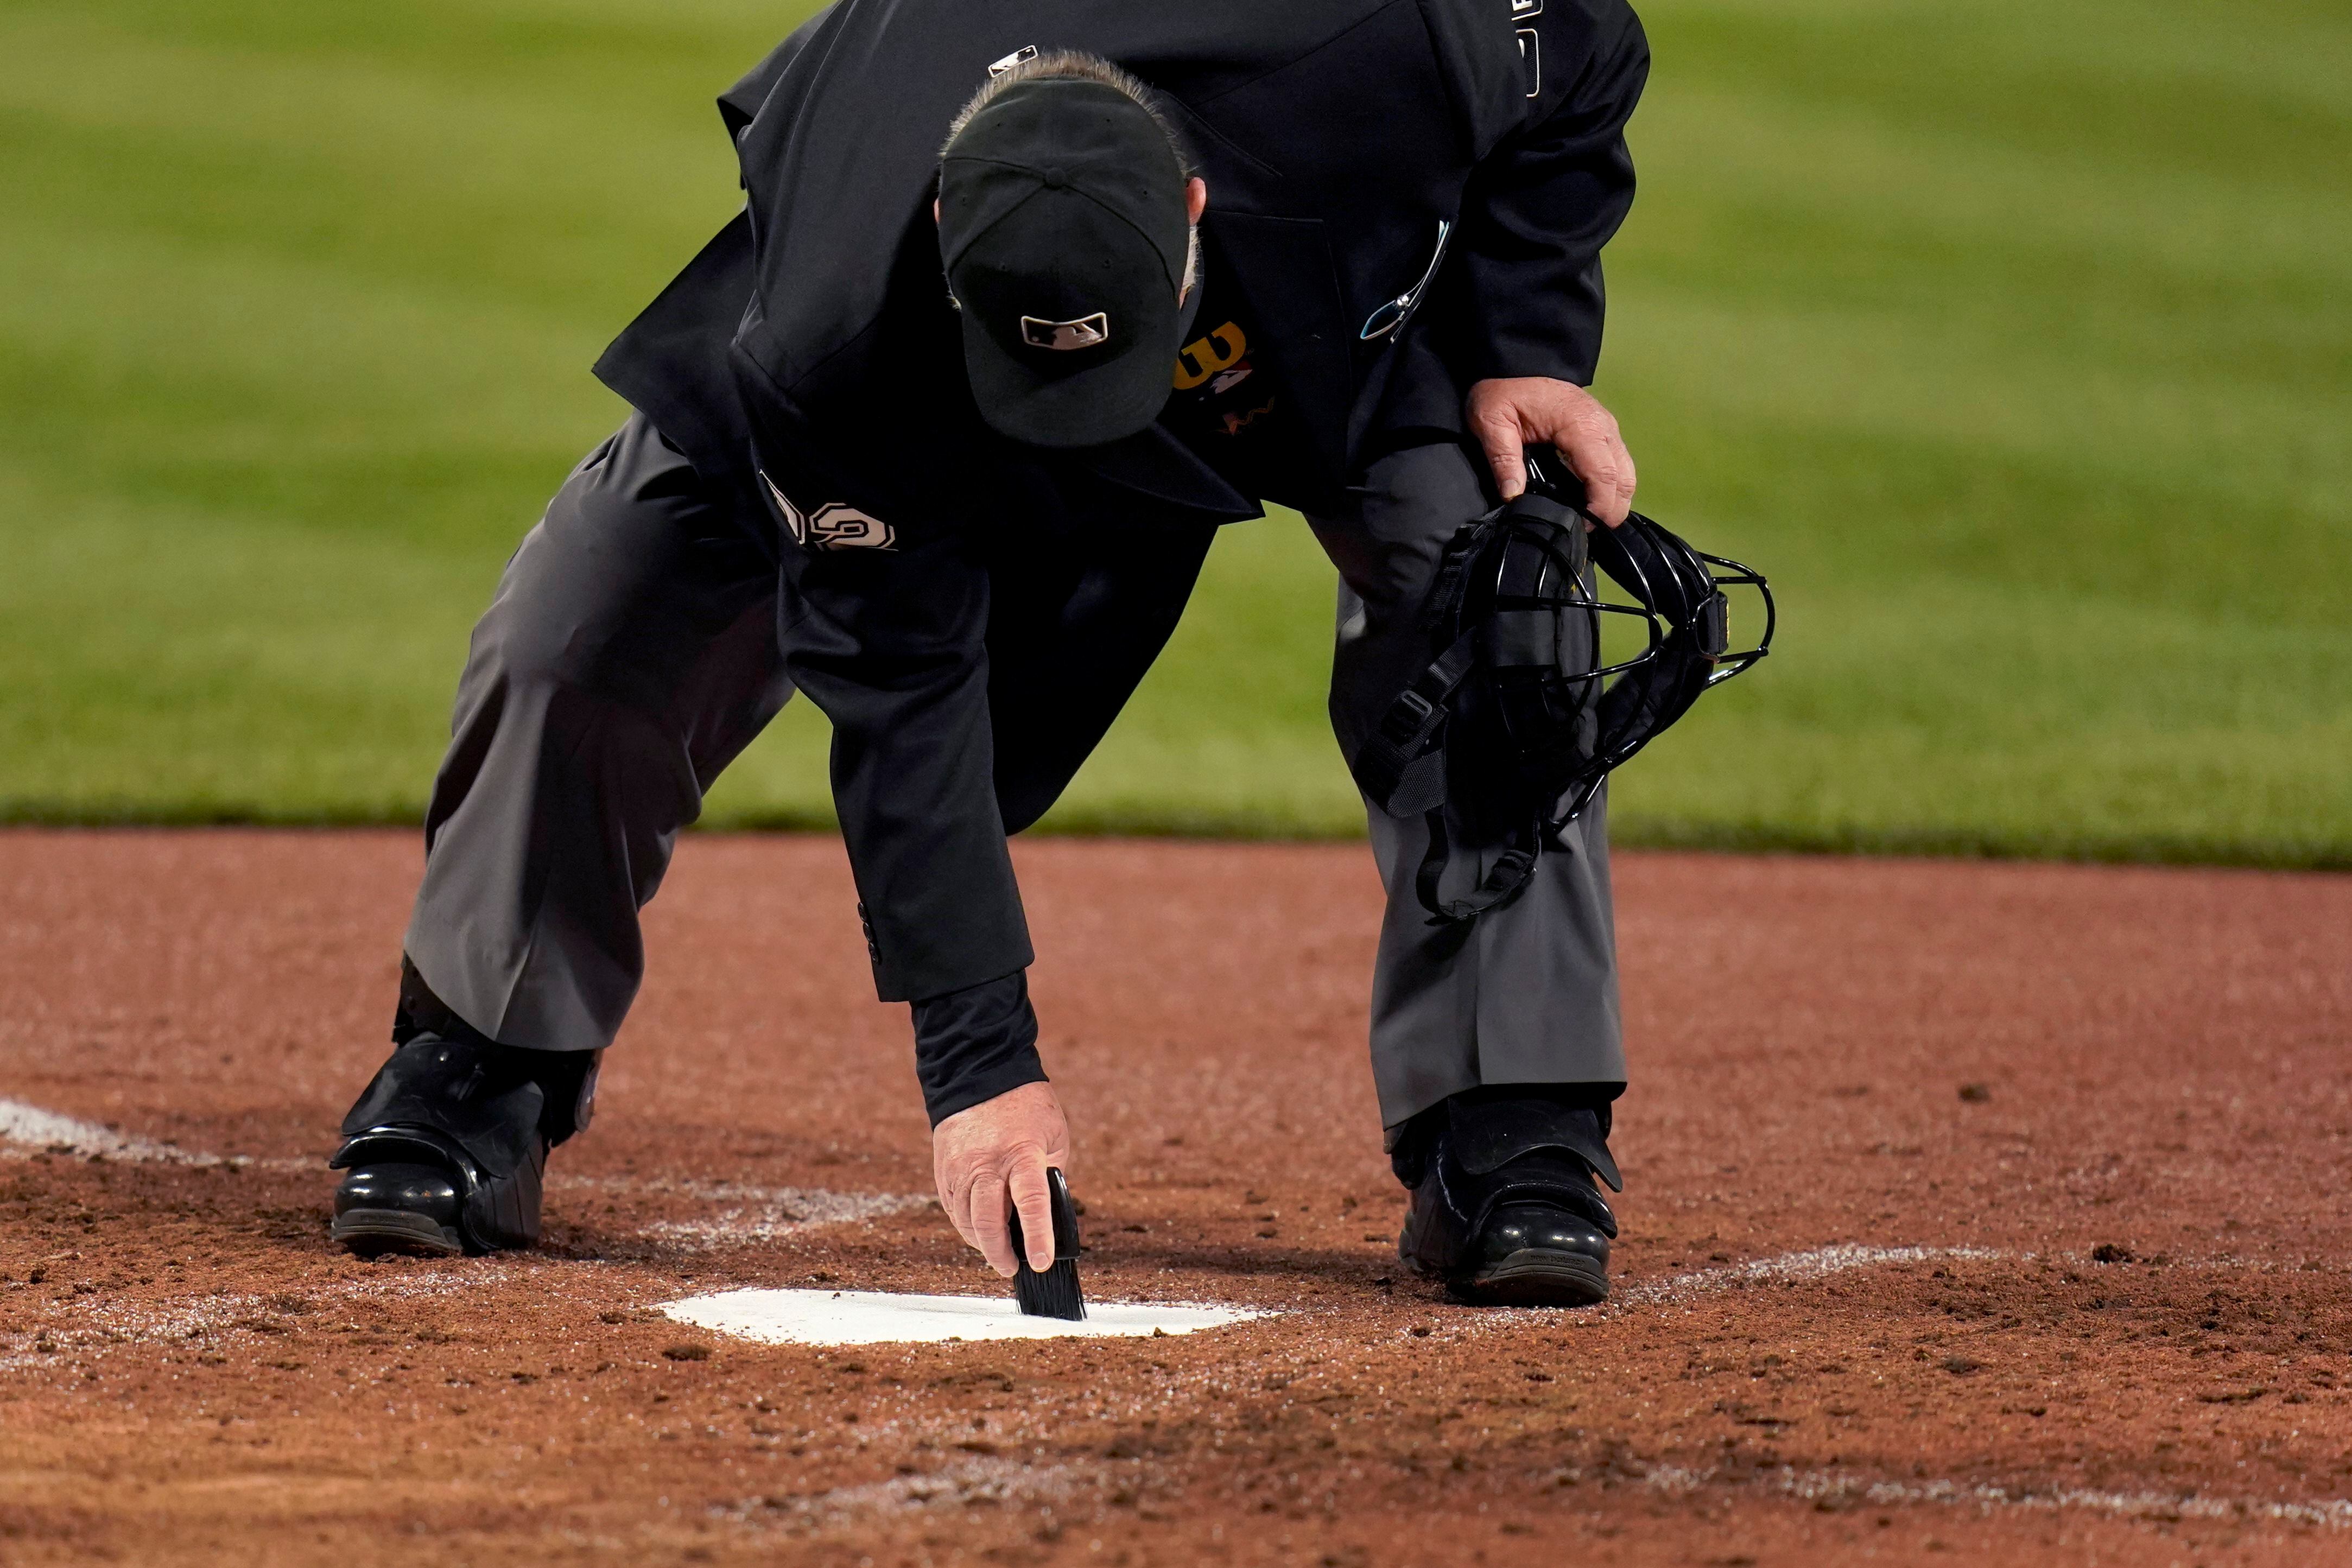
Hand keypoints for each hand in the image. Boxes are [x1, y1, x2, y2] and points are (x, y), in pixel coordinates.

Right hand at [930, 1081, 1071, 1276]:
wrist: (978, 1073)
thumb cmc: (1026, 1107)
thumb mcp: (1053, 1135)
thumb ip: (1049, 1174)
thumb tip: (1046, 1215)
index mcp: (1022, 1153)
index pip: (1030, 1202)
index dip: (1036, 1236)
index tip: (1041, 1262)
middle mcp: (986, 1162)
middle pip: (988, 1220)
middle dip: (1000, 1252)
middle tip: (1013, 1267)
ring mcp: (960, 1167)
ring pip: (966, 1219)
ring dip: (982, 1242)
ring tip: (999, 1252)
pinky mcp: (944, 1169)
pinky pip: (953, 1208)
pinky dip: (966, 1225)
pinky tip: (979, 1231)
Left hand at [1466, 377, 1637, 525]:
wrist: (1515, 364)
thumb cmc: (1504, 391)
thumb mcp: (1491, 421)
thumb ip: (1502, 458)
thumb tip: (1512, 495)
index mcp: (1580, 424)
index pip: (1604, 475)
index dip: (1600, 507)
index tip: (1583, 528)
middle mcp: (1603, 426)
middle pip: (1624, 479)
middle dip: (1611, 510)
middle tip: (1584, 531)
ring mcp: (1607, 429)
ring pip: (1626, 474)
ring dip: (1614, 500)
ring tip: (1586, 520)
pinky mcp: (1604, 433)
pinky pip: (1618, 466)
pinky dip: (1611, 487)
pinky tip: (1589, 502)